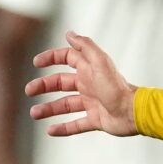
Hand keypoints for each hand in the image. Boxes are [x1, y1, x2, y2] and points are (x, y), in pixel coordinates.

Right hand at [23, 33, 137, 136]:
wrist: (133, 112)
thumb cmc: (116, 87)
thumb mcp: (100, 62)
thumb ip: (85, 46)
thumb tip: (69, 33)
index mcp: (89, 70)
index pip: (67, 58)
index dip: (52, 58)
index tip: (36, 63)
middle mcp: (89, 85)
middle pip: (61, 83)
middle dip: (44, 85)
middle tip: (29, 91)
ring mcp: (92, 103)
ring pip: (65, 105)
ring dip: (49, 109)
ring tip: (34, 113)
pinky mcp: (95, 120)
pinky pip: (76, 124)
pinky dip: (63, 128)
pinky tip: (50, 130)